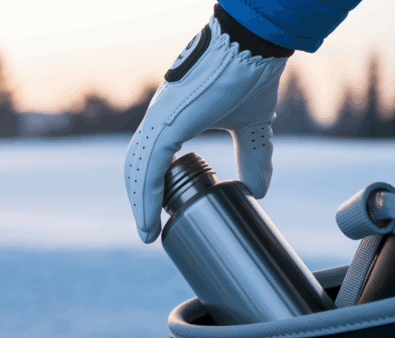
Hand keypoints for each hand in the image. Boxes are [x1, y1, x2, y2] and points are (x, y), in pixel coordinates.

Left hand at [124, 11, 287, 243]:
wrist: (252, 47)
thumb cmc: (248, 77)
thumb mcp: (252, 127)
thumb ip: (252, 157)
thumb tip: (258, 191)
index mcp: (173, 119)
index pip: (151, 160)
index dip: (151, 188)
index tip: (160, 214)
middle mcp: (159, 119)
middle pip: (138, 168)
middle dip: (141, 201)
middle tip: (149, 231)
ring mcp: (159, 119)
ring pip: (137, 170)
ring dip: (139, 204)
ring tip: (146, 232)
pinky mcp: (165, 122)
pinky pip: (147, 167)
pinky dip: (144, 195)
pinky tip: (147, 218)